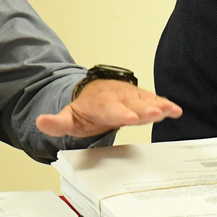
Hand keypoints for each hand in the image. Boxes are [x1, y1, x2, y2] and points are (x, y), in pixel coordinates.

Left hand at [34, 79, 181, 138]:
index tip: (129, 119)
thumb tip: (40, 122)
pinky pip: (153, 100)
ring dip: (158, 105)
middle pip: (131, 104)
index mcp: (99, 104)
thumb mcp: (68, 118)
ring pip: (145, 101)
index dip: (120, 114)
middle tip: (156, 113)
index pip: (110, 110)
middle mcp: (117, 97)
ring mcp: (130, 96)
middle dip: (144, 109)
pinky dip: (164, 104)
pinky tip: (176, 110)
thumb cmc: (84, 110)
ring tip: (171, 110)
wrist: (94, 93)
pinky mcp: (140, 98)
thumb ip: (56, 123)